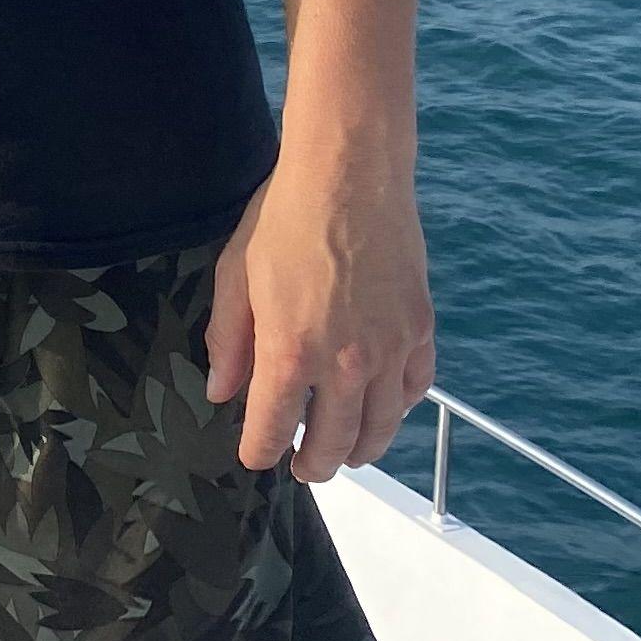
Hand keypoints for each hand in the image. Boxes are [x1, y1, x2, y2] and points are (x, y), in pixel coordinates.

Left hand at [205, 142, 434, 484]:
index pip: (271, 428)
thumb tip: (221, 392)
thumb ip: (228, 340)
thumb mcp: (236, 274)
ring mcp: (388, 349)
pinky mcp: (419, 329)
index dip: (260, 451)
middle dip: (313, 465)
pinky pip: (414, 390)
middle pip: (331, 443)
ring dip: (359, 450)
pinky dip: (398, 411)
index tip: (256, 456)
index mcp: (289, 351)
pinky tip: (383, 410)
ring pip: (379, 428)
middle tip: (303, 468)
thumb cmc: (286, 215)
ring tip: (344, 455)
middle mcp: (344, 363)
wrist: (350, 171)